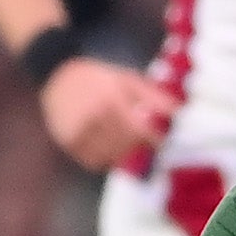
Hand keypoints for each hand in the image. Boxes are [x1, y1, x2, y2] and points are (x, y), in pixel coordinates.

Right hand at [39, 56, 172, 171]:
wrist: (56, 75)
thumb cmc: (98, 77)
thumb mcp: (127, 79)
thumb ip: (153, 96)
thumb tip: (178, 112)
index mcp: (110, 98)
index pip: (138, 129)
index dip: (153, 139)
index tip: (162, 141)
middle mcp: (92, 116)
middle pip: (125, 144)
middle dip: (139, 146)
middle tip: (145, 142)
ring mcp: (77, 130)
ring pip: (109, 156)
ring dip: (123, 154)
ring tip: (127, 144)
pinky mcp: (67, 141)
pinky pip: (91, 161)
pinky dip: (104, 159)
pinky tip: (109, 149)